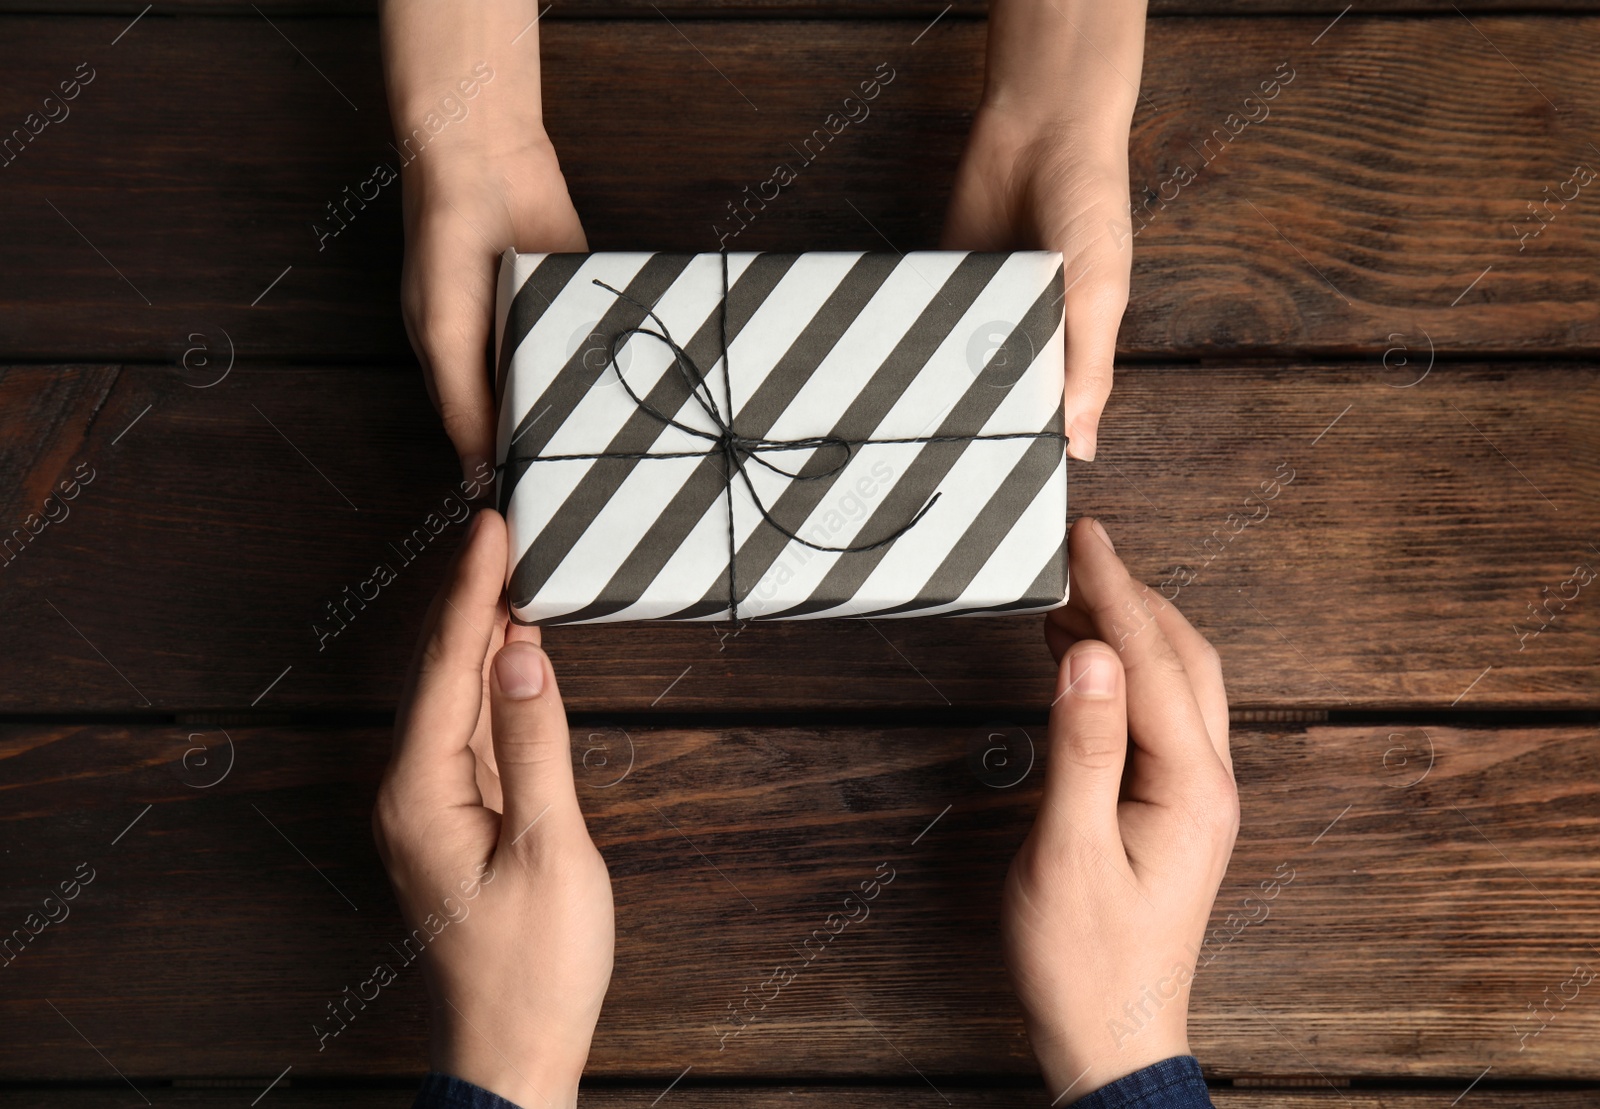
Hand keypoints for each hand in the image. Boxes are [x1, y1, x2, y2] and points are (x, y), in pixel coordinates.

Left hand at [374, 510, 612, 1108]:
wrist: (512, 1048)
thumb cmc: (534, 966)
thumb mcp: (551, 847)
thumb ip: (535, 743)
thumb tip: (522, 653)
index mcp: (420, 793)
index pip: (448, 666)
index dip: (472, 590)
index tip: (491, 527)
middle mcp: (406, 793)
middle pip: (435, 672)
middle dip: (466, 596)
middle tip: (497, 527)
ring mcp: (424, 809)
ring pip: (448, 699)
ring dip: (477, 634)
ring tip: (505, 569)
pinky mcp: (448, 822)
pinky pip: (464, 733)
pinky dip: (488, 685)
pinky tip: (510, 657)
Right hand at [381, 0, 587, 479]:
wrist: (486, 164)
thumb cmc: (445, 247)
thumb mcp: (445, 338)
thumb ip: (465, 406)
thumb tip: (478, 479)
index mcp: (465, 381)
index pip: (496, 447)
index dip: (520, 480)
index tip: (549, 520)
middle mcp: (509, 364)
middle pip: (544, 421)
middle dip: (567, 449)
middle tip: (602, 493)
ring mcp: (548, 335)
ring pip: (579, 387)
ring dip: (599, 408)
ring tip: (634, 453)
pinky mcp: (582, 305)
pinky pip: (604, 343)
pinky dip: (619, 360)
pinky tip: (648, 392)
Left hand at [942, 0, 1147, 461]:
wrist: (1042, 128)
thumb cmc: (1090, 206)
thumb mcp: (1099, 295)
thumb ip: (1086, 369)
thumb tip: (1081, 447)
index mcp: (1066, 348)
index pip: (1039, 413)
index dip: (1018, 444)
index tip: (988, 486)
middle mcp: (1020, 335)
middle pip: (988, 394)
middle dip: (965, 422)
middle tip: (931, 469)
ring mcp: (978, 309)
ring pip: (948, 363)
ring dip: (929, 384)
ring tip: (899, 431)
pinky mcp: (943, 280)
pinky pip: (921, 318)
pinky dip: (907, 337)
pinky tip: (882, 369)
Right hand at [1006, 517, 1236, 1102]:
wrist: (1111, 1035)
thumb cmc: (1086, 961)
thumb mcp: (1068, 850)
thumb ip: (1082, 746)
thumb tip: (1088, 653)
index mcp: (1191, 788)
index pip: (1152, 662)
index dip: (1114, 592)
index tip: (1084, 539)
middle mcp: (1207, 784)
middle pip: (1183, 659)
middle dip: (1132, 597)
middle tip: (1080, 554)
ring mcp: (1194, 797)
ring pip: (1177, 684)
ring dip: (1129, 631)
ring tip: (1070, 597)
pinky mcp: (1171, 809)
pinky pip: (1158, 716)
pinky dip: (1124, 672)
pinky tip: (1083, 666)